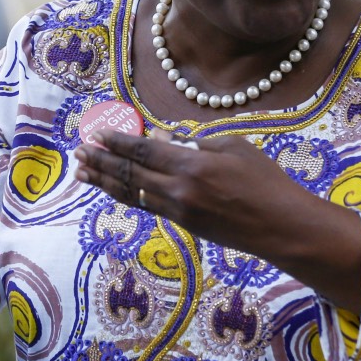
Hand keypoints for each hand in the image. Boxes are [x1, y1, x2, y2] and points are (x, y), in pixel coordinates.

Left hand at [75, 129, 299, 251]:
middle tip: (79, 151)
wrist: (281, 226)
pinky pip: (148, 206)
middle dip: (101, 161)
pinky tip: (114, 188)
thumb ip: (194, 141)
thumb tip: (161, 137)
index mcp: (192, 165)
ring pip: (132, 193)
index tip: (96, 133)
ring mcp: (179, 211)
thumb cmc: (265, 180)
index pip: (143, 150)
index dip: (116, 142)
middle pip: (130, 173)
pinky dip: (127, 195)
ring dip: (105, 181)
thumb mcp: (233, 146)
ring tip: (82, 172)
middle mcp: (179, 190)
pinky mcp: (184, 225)